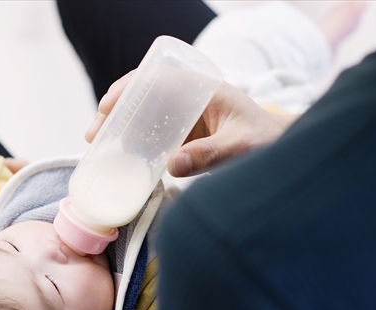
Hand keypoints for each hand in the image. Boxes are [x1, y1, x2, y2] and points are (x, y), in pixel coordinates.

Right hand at [86, 71, 298, 176]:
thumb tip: (171, 165)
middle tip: (93, 135)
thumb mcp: (241, 146)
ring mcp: (186, 119)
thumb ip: (211, 154)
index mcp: (202, 89)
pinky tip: (123, 161)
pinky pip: (154, 138)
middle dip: (115, 113)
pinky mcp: (186, 138)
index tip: (107, 107)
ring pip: (145, 118)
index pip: (157, 78)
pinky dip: (136, 147)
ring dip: (121, 131)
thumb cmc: (267, 140)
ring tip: (100, 149)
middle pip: (143, 98)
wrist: (281, 150)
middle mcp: (189, 100)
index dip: (128, 88)